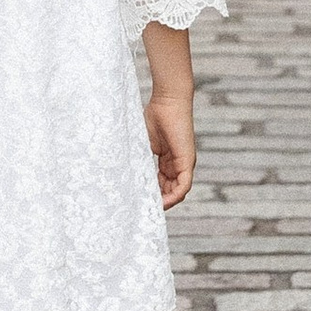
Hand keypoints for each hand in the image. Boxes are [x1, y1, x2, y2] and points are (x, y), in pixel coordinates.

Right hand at [146, 88, 195, 209]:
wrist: (167, 101)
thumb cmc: (154, 116)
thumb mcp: (143, 143)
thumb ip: (139, 158)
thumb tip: (122, 173)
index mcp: (168, 161)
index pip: (161, 184)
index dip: (152, 194)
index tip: (139, 201)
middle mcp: (177, 165)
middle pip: (169, 191)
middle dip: (157, 201)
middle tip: (142, 210)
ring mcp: (184, 164)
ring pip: (177, 192)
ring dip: (165, 202)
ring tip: (151, 209)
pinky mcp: (187, 161)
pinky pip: (184, 186)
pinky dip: (175, 196)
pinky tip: (163, 202)